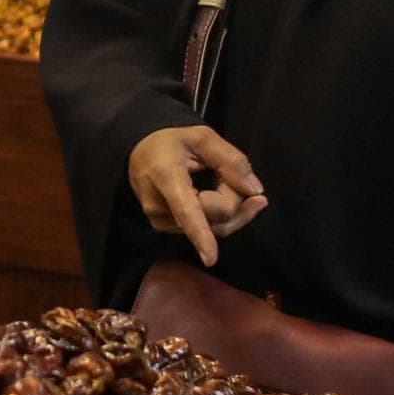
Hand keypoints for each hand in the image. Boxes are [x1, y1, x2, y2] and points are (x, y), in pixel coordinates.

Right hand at [128, 126, 266, 267]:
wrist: (139, 153)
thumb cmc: (171, 143)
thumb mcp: (202, 136)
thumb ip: (231, 160)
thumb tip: (255, 191)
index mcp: (166, 176)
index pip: (188, 210)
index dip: (201, 234)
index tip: (210, 258)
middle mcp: (159, 206)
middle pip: (216, 215)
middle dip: (233, 195)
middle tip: (225, 172)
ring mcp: (160, 222)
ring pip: (215, 227)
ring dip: (227, 206)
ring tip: (217, 180)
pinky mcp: (166, 230)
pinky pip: (208, 230)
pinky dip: (219, 215)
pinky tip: (213, 195)